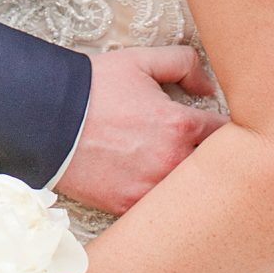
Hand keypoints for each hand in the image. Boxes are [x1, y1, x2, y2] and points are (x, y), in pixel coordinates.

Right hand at [57, 46, 224, 216]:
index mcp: (180, 125)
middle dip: (215, 160)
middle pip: (216, 169)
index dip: (226, 130)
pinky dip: (163, 202)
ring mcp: (151, 189)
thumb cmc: (94, 88)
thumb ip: (183, 64)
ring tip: (181, 173)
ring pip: (191, 194)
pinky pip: (161, 211)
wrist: (47, 118)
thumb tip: (207, 87)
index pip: (226, 133)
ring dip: (190, 184)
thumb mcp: (140, 61)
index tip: (217, 129)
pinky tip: (155, 189)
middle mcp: (172, 161)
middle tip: (206, 152)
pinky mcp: (129, 207)